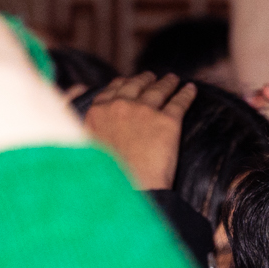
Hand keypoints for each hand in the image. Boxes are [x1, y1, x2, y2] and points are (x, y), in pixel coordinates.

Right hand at [81, 72, 197, 190]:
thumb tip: (77, 87)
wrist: (128, 190)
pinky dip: (187, 94)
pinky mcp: (168, 122)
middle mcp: (120, 106)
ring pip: (159, 90)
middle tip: (154, 77)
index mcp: (98, 112)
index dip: (123, 84)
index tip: (129, 81)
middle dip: (146, 79)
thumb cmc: (103, 174)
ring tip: (174, 79)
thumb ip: (77, 113)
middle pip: (137, 86)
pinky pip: (180, 102)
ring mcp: (145, 112)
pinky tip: (191, 89)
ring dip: (168, 82)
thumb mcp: (81, 142)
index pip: (113, 90)